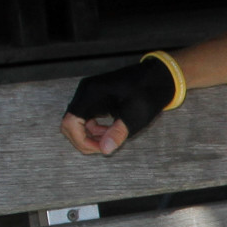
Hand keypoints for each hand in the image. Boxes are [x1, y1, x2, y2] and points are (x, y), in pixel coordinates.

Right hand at [59, 58, 176, 155]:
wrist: (156, 77)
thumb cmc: (147, 93)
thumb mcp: (134, 116)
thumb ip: (118, 133)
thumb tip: (105, 149)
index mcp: (91, 94)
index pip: (70, 122)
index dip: (81, 140)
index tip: (100, 148)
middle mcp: (86, 92)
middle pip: (70, 123)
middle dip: (84, 139)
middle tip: (103, 147)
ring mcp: (89, 93)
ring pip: (77, 121)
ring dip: (89, 135)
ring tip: (109, 140)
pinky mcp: (94, 96)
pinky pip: (85, 116)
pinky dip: (94, 128)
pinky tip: (109, 132)